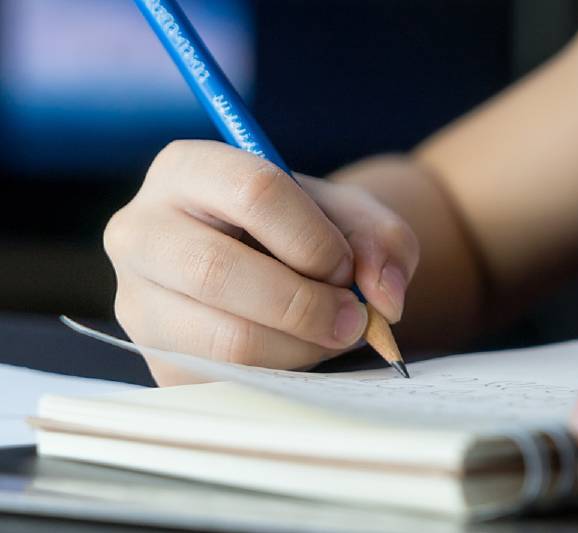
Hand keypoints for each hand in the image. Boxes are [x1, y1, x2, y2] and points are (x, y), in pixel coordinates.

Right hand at [104, 140, 418, 384]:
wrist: (266, 267)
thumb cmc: (303, 231)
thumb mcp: (349, 216)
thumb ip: (382, 241)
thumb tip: (385, 299)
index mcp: (187, 169)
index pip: (252, 191)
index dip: (313, 238)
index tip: (344, 267)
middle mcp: (141, 230)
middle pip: (217, 270)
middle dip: (304, 304)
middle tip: (351, 319)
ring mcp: (137, 301)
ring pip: (224, 338)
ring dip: (299, 347)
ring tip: (328, 334)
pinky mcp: (156, 359)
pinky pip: (226, 380)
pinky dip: (282, 375)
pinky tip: (298, 353)